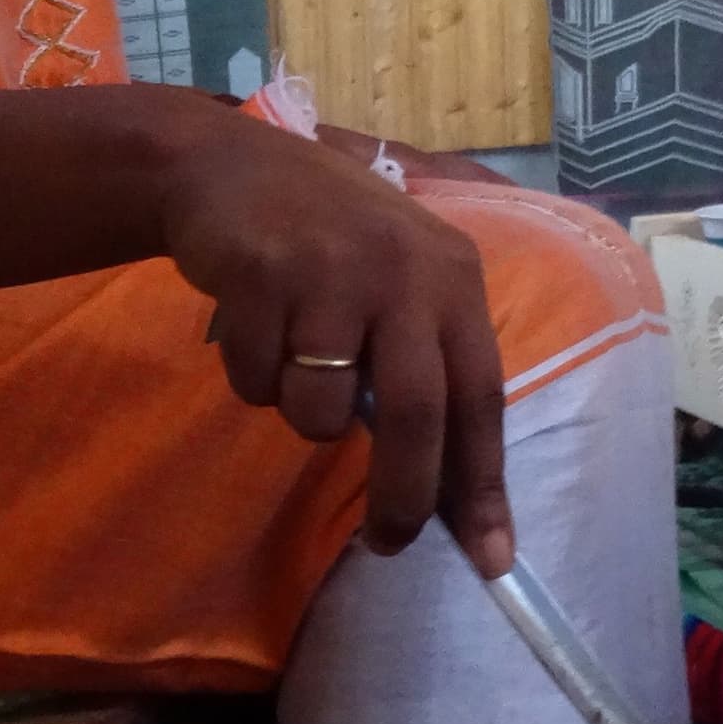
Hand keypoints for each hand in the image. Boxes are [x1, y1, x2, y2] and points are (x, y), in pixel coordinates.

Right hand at [160, 111, 510, 570]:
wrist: (230, 165)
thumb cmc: (330, 240)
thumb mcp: (400, 282)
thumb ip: (426, 366)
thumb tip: (450, 493)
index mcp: (453, 277)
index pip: (482, 397)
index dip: (484, 483)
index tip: (492, 558)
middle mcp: (403, 271)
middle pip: (415, 415)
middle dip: (402, 495)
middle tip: (388, 541)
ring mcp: (330, 270)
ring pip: (320, 412)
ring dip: (301, 413)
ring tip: (293, 356)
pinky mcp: (261, 274)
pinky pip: (257, 382)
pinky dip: (251, 377)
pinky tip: (253, 323)